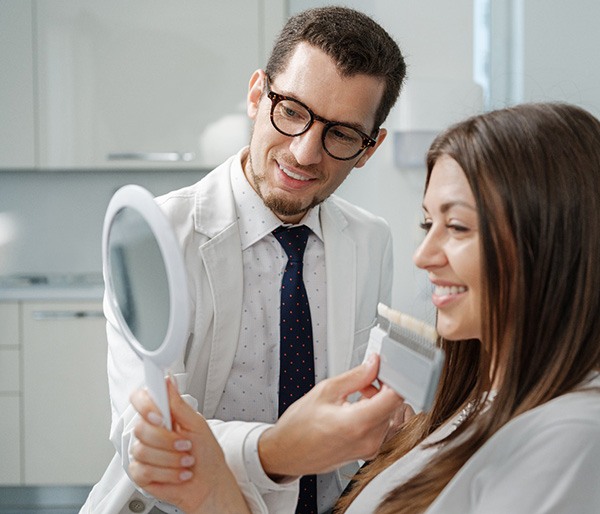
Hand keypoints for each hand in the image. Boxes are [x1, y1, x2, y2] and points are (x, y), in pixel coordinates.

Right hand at [128, 378, 250, 513]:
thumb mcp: (197, 425)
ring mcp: (142, 452)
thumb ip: (179, 404)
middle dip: (167, 440)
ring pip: (142, 451)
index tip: (161, 416)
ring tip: (186, 460)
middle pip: (140, 428)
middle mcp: (150, 431)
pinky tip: (178, 473)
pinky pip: (143, 470)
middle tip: (185, 444)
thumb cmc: (206, 453)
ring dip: (171, 459)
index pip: (139, 399)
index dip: (145, 406)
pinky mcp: (140, 473)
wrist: (209, 483)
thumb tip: (168, 381)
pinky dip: (167, 474)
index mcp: (162, 415)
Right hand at [258, 354, 404, 477]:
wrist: (286, 454)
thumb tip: (374, 364)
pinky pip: (381, 427)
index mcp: (358, 423)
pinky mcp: (368, 453)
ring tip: (354, 398)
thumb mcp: (326, 390)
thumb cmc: (299, 427)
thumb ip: (356, 376)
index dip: (394, 378)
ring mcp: (370, 449)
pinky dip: (373, 415)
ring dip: (377, 402)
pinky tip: (354, 410)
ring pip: (388, 416)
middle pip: (392, 405)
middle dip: (382, 389)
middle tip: (363, 382)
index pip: (396, 397)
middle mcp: (369, 440)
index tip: (385, 369)